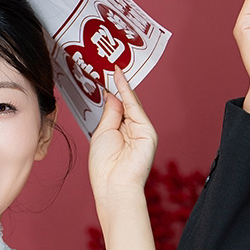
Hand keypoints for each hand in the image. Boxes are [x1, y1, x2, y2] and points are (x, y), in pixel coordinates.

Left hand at [88, 67, 156, 215]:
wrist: (115, 186)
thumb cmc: (105, 167)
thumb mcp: (102, 133)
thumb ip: (109, 113)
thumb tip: (112, 94)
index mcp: (120, 132)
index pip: (117, 107)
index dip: (110, 91)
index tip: (102, 74)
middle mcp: (132, 130)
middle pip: (125, 102)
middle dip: (116, 84)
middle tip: (105, 63)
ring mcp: (141, 130)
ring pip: (131, 102)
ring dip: (121, 84)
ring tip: (109, 65)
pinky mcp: (147, 132)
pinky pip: (136, 107)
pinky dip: (127, 92)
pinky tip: (118, 78)